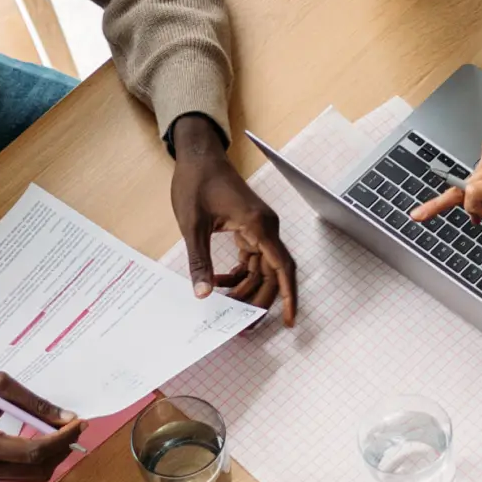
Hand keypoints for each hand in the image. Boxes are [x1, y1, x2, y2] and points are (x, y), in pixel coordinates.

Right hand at [0, 371, 85, 481]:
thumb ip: (33, 403)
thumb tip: (66, 417)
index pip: (34, 451)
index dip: (62, 439)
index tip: (80, 422)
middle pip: (38, 468)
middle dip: (62, 448)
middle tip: (76, 425)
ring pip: (33, 475)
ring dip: (54, 456)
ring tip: (64, 431)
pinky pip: (22, 473)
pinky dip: (40, 459)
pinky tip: (46, 439)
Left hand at [170, 115, 297, 325]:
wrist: (199, 155)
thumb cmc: (197, 183)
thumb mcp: (193, 225)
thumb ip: (199, 261)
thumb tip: (202, 294)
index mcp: (258, 225)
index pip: (281, 267)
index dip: (287, 296)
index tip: (288, 321)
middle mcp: (265, 227)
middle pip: (273, 273)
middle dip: (259, 301)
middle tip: (243, 325)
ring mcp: (259, 227)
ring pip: (262, 268)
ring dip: (247, 289)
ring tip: (226, 308)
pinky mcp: (249, 227)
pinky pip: (252, 258)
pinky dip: (239, 273)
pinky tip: (219, 283)